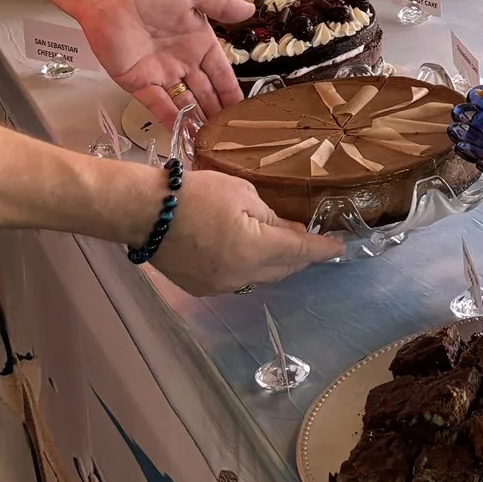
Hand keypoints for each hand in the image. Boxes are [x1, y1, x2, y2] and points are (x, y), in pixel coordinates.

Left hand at [71, 0, 251, 124]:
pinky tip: (185, 133)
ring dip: (197, 120)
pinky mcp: (138, 81)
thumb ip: (221, 4)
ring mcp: (160, 73)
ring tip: (212, 141)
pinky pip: (158, 104)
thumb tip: (250, 9)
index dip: (231, 90)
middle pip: (205, 92)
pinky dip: (171, 119)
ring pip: (184, 102)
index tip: (243, 109)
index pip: (220, 72)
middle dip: (217, 112)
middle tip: (231, 134)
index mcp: (198, 40)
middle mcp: (182, 60)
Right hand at [150, 169, 342, 293]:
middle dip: (300, 256)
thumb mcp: (242, 194)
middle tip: (308, 239)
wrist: (143, 211)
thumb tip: (291, 234)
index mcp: (255, 249)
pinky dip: (249, 267)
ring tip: (279, 244)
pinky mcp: (202, 289)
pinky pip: (238, 280)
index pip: (301, 252)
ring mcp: (220, 286)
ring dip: (274, 263)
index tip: (339, 247)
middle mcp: (242, 275)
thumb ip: (272, 218)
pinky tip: (247, 252)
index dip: (323, 249)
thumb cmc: (195, 193)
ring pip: (261, 277)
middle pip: (284, 269)